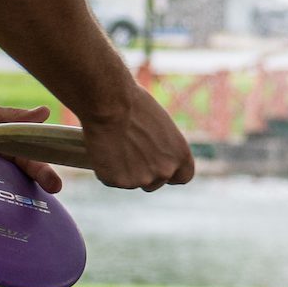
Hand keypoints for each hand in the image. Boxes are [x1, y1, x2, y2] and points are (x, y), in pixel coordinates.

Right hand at [80, 84, 194, 191]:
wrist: (110, 104)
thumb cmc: (134, 104)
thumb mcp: (160, 125)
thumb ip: (163, 146)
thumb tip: (154, 153)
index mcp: (180, 155)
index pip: (184, 176)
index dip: (170, 172)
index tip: (158, 165)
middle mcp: (165, 171)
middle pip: (155, 182)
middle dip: (143, 172)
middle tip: (129, 151)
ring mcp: (140, 180)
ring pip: (132, 182)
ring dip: (124, 171)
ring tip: (114, 145)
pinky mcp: (117, 182)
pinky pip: (111, 179)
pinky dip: (106, 169)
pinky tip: (104, 149)